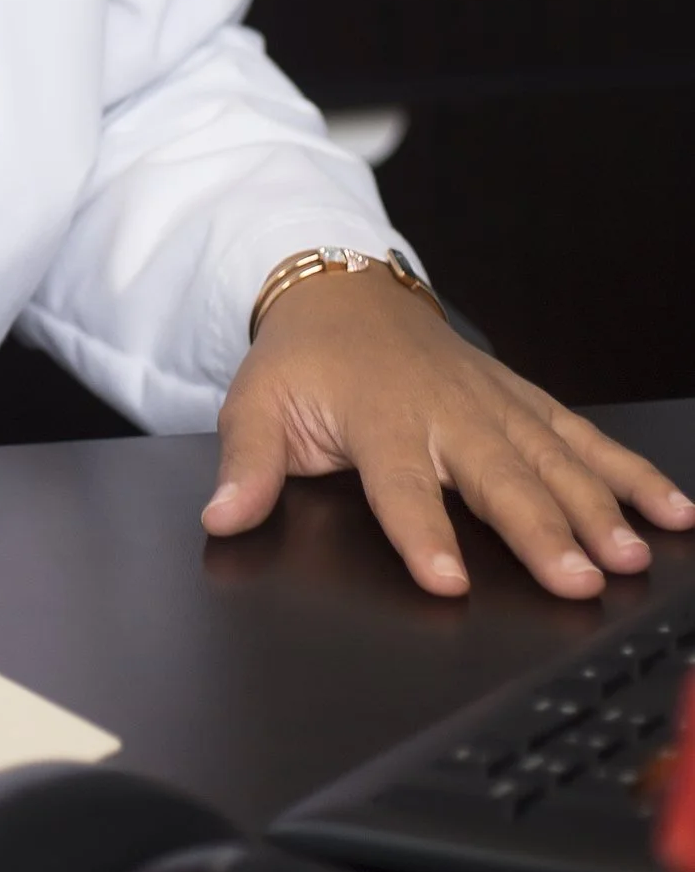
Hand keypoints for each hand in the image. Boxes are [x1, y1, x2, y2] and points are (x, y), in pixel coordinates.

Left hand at [202, 266, 693, 597]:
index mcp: (378, 416)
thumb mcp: (255, 404)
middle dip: (541, 529)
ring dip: (598, 507)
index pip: (400, 483)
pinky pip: (583, 438)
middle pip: (497, 477)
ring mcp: (493, 403)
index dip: (420, 532)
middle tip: (579, 579)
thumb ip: (246, 465)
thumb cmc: (303, 361)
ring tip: (631, 556)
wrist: (344, 291)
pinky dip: (630, 472)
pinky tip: (672, 511)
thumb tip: (222, 517)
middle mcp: (446, 409)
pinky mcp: (524, 402)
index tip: (446, 580)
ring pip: (553, 459)